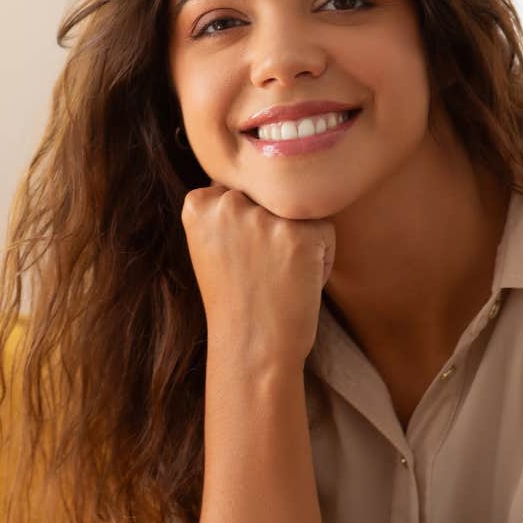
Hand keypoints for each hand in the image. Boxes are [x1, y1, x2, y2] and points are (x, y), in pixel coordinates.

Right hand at [181, 183, 335, 369]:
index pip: (240, 188)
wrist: (252, 348)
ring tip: (278, 276)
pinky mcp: (301, 233)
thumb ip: (226, 210)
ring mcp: (264, 217)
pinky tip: (297, 283)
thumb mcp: (212, 246)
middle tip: (260, 271)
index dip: (247, 225)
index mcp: (198, 203)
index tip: (239, 259)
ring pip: (299, 210)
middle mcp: (228, 203)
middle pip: (270, 195)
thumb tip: (263, 174)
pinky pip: (325, 231)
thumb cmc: (236, 301)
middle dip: (273, 227)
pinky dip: (320, 259)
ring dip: (298, 240)